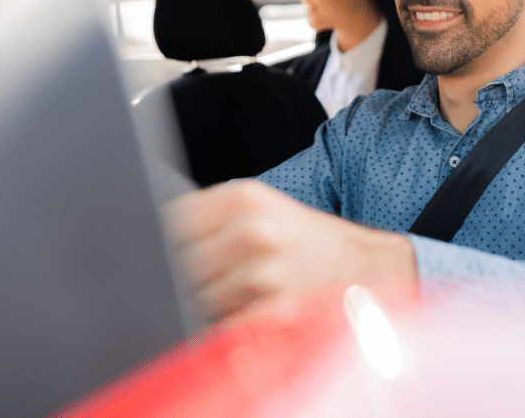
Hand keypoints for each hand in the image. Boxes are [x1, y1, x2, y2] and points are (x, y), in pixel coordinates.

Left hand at [166, 179, 416, 320]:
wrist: (367, 267)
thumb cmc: (309, 241)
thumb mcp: (262, 210)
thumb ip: (211, 219)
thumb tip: (157, 237)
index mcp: (243, 198)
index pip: (172, 218)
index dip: (167, 240)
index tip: (172, 250)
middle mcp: (252, 229)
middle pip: (179, 262)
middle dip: (188, 276)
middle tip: (217, 276)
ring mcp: (263, 270)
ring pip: (197, 297)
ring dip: (209, 304)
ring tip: (241, 293)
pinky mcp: (273, 308)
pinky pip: (223, 326)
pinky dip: (230, 326)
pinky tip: (252, 311)